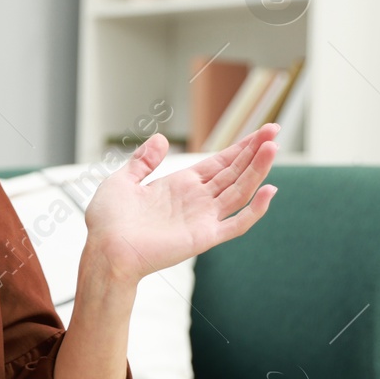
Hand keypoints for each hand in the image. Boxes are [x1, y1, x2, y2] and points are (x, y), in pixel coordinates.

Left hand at [82, 123, 279, 283]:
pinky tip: (269, 189)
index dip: (241, 147)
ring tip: (273, 147)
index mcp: (180, 185)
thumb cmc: (107, 221)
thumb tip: (161, 138)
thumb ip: (143, 161)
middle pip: (235, 172)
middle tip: (275, 129)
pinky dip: (255, 210)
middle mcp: (196, 200)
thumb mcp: (122, 181)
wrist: (104, 249)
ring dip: (257, 169)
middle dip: (255, 151)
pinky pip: (237, 224)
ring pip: (240, 191)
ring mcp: (203, 218)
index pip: (220, 163)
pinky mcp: (204, 237)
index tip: (263, 130)